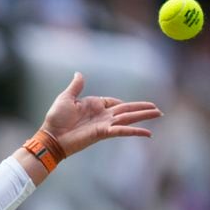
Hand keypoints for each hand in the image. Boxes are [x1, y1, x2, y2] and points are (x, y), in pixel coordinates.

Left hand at [41, 72, 162, 156]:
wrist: (51, 136)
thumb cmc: (56, 119)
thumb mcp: (66, 98)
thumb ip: (76, 86)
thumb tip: (79, 73)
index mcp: (94, 105)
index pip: (113, 103)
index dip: (121, 103)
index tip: (127, 105)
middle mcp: (102, 115)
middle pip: (127, 110)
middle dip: (142, 109)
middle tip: (157, 109)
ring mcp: (104, 124)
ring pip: (128, 118)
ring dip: (143, 116)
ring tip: (158, 114)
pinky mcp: (103, 133)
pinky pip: (122, 131)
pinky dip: (134, 131)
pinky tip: (148, 133)